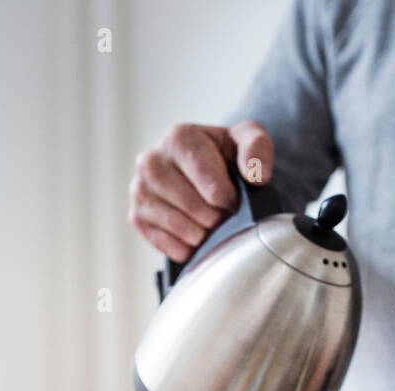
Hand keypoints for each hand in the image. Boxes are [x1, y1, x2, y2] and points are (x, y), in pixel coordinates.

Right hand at [128, 120, 272, 261]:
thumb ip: (257, 148)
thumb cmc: (223, 153)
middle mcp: (151, 161)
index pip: (212, 187)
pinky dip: (185, 247)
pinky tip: (193, 235)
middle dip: (216, 218)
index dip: (230, 202)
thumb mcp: (247, 139)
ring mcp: (139, 189)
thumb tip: (255, 176)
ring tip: (209, 222)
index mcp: (179, 138)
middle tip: (223, 213)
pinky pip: (164, 244)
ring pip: (180, 228)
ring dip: (202, 234)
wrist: (198, 166)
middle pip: (195, 209)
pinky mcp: (136, 215)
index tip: (234, 200)